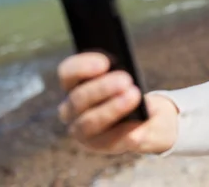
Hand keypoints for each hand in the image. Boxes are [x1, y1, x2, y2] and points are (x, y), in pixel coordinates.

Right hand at [57, 52, 178, 154]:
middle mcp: (71, 108)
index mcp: (73, 84)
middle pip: (79, 98)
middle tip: (126, 80)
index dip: (82, 67)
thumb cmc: (127, 87)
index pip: (67, 73)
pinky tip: (138, 128)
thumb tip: (127, 81)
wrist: (141, 113)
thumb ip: (124, 73)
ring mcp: (82, 130)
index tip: (104, 62)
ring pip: (89, 122)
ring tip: (134, 97)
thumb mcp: (126, 75)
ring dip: (112, 109)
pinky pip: (110, 142)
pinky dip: (125, 134)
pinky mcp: (99, 145)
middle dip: (102, 88)